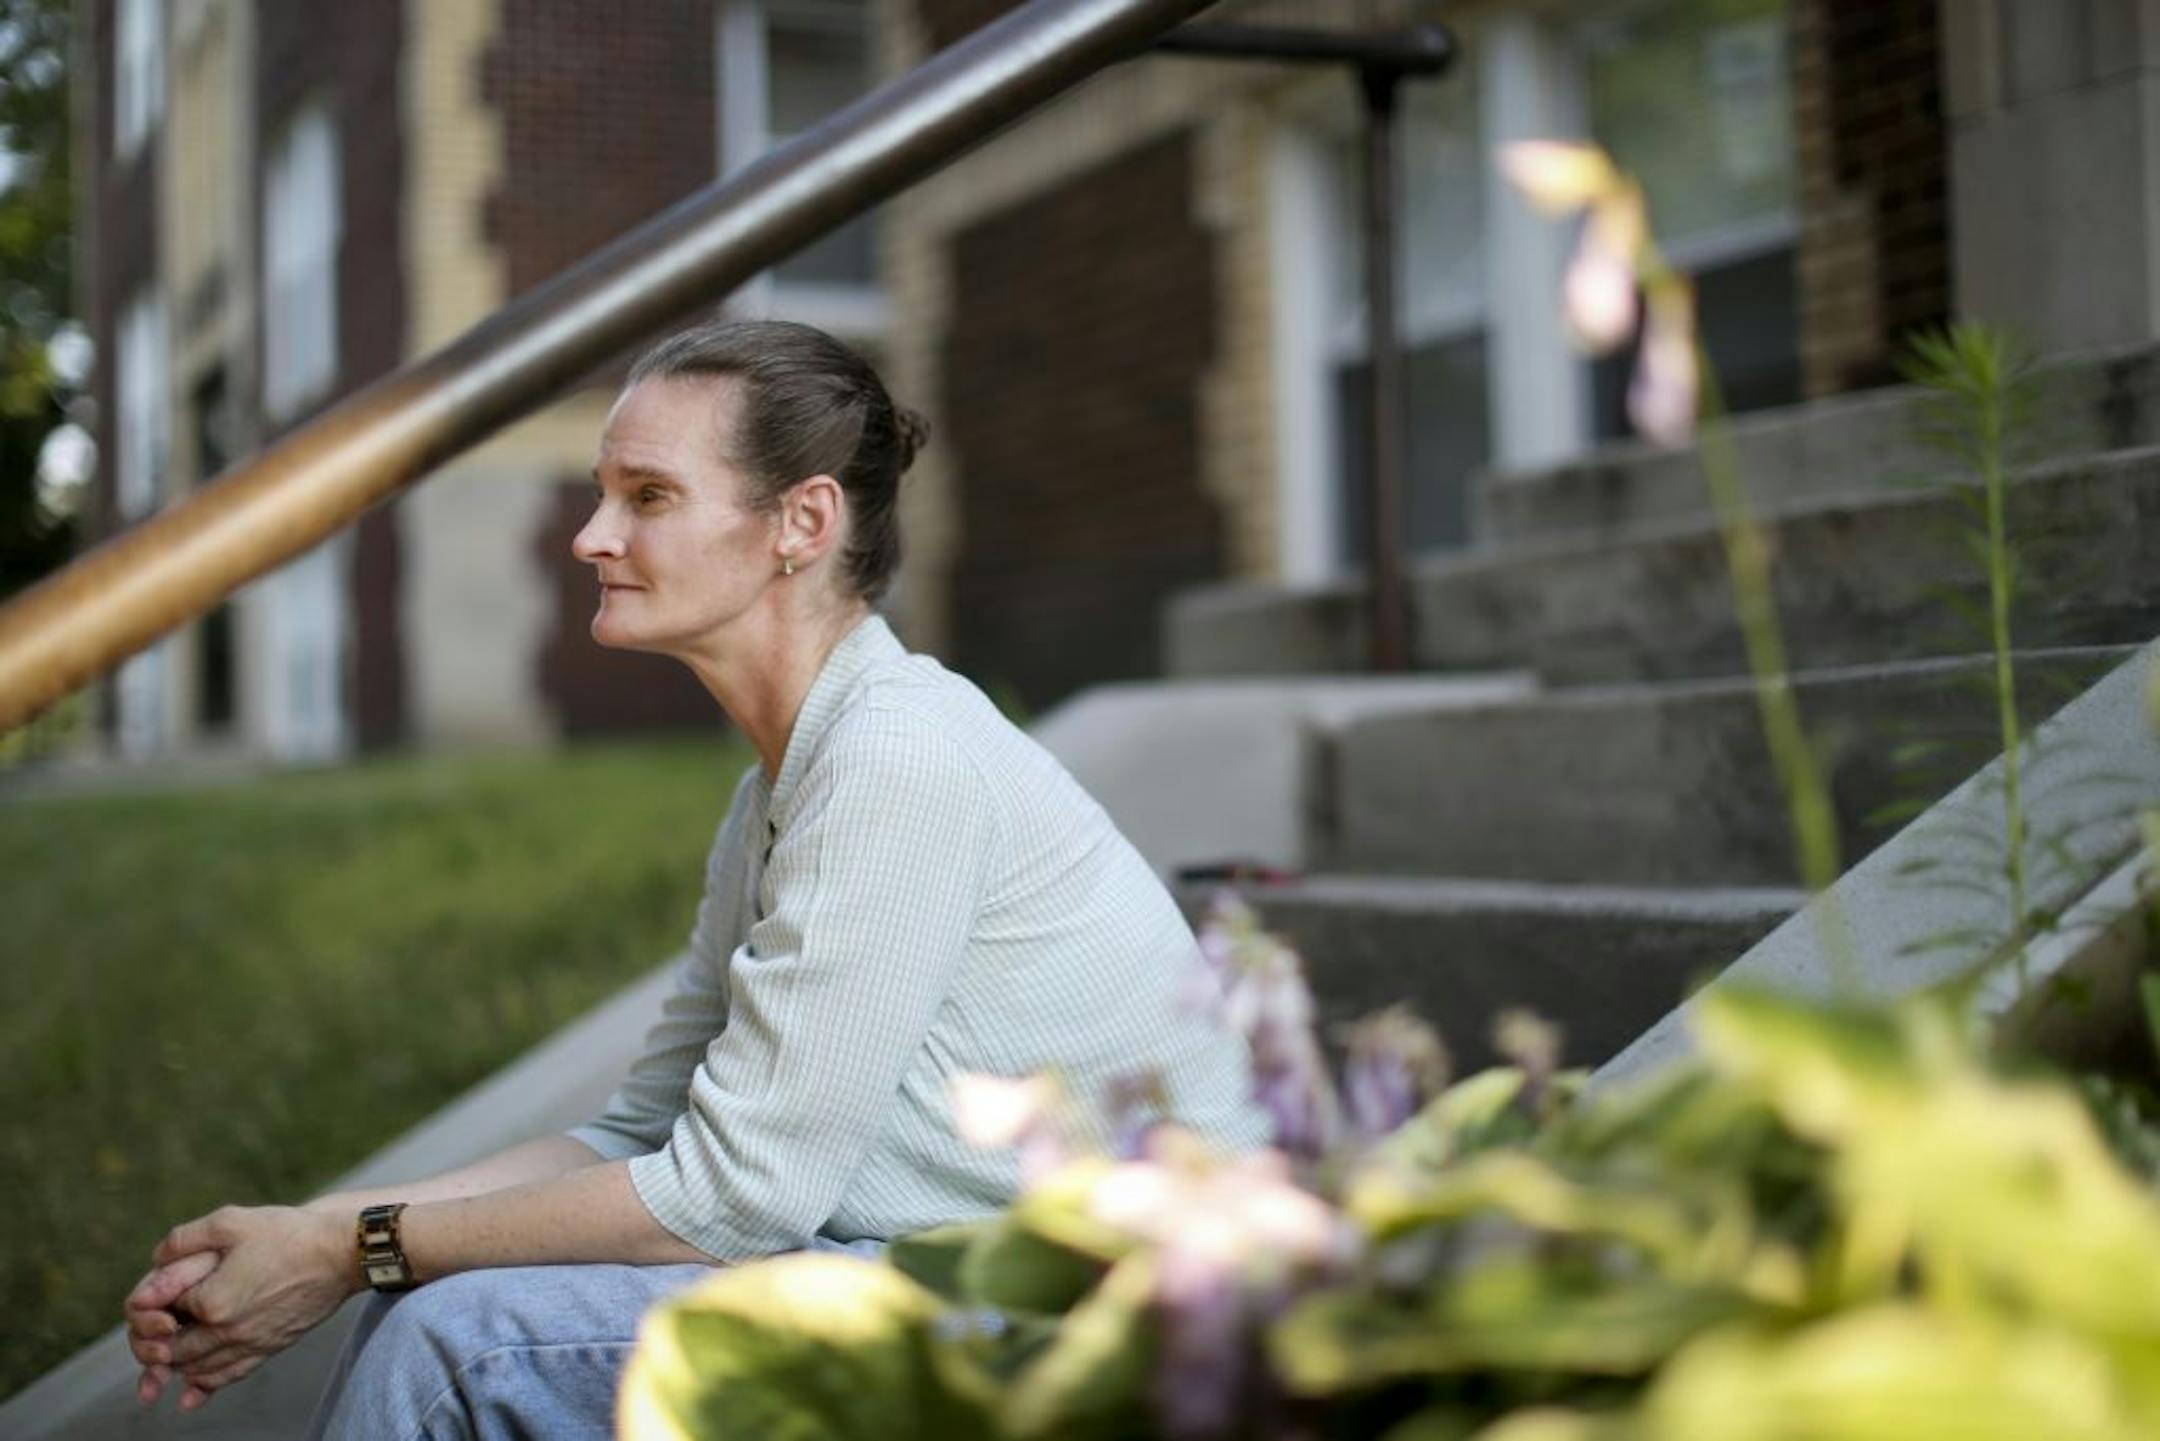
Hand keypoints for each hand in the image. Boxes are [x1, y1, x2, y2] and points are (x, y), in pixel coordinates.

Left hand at [128, 1205, 359, 1409]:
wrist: (342, 1254)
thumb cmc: (289, 1234)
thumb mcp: (231, 1221)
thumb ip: (184, 1239)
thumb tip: (156, 1259)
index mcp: (211, 1301)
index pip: (162, 1311)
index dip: (158, 1296)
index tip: (168, 1281)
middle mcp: (228, 1332)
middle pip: (173, 1348)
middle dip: (160, 1337)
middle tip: (163, 1318)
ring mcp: (250, 1344)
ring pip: (197, 1369)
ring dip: (178, 1363)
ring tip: (174, 1347)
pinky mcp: (270, 1349)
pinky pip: (228, 1377)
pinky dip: (205, 1385)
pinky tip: (192, 1389)